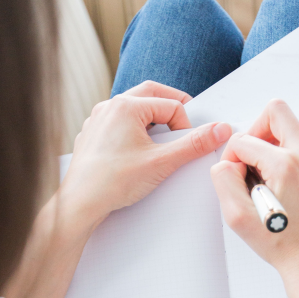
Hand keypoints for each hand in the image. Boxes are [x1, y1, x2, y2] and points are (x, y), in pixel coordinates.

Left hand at [60, 81, 231, 229]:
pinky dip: (134, 129)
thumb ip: (194, 144)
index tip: (187, 145)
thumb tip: (219, 130)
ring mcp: (98, 120)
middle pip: (151, 94)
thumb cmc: (112, 182)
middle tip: (184, 124)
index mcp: (126, 106)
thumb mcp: (162, 162)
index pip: (171, 104)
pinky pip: (118, 122)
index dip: (185, 124)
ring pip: (133, 107)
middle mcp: (109, 107)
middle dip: (172, 107)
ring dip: (152, 118)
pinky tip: (138, 150)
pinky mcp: (92, 134)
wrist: (80, 204)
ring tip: (161, 139)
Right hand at [211, 99, 298, 281]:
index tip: (235, 179)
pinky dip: (283, 156)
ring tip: (262, 177)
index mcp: (287, 164)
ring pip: (289, 128)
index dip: (230, 158)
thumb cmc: (284, 245)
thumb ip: (223, 180)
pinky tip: (276, 185)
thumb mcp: (238, 217)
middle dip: (254, 131)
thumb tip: (227, 163)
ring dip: (269, 145)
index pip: (244, 140)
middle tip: (248, 159)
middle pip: (276, 112)